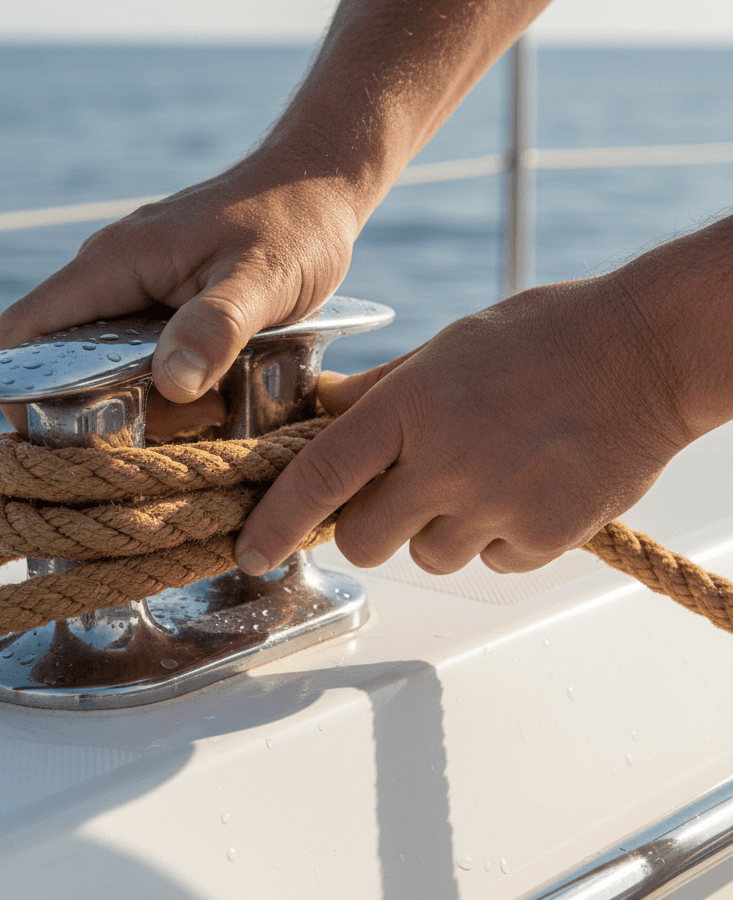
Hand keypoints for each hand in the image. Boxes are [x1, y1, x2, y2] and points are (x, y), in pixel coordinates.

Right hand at [0, 152, 362, 432]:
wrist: (318, 184)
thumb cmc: (295, 224)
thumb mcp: (266, 279)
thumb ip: (218, 325)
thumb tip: (170, 382)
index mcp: (116, 261)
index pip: (28, 328)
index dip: (19, 386)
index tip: (48, 438)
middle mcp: (113, 272)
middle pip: (61, 355)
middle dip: (95, 407)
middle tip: (163, 431)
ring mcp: (137, 283)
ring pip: (103, 358)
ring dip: (138, 398)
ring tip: (206, 409)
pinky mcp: (163, 297)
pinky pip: (138, 350)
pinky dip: (161, 382)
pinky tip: (211, 393)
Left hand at [235, 273, 692, 575]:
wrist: (647, 351)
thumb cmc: (541, 337)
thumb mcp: (444, 349)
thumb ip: (376, 392)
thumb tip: (319, 413)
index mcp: (411, 406)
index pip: (320, 477)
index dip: (275, 522)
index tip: (251, 551)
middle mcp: (446, 461)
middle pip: (364, 540)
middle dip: (368, 527)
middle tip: (399, 493)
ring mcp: (497, 504)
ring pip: (429, 556)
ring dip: (438, 530)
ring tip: (483, 475)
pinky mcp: (545, 536)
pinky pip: (493, 562)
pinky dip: (498, 538)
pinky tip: (525, 487)